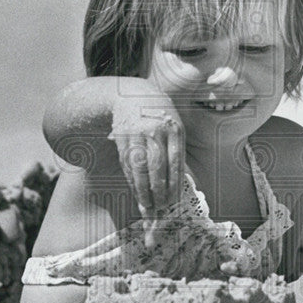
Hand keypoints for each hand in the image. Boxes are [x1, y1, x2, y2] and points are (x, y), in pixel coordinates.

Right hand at [108, 93, 184, 242]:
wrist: (134, 94)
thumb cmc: (160, 117)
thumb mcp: (174, 128)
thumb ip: (176, 152)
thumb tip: (180, 184)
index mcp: (174, 130)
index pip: (175, 163)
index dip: (174, 184)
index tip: (173, 201)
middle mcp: (156, 131)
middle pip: (157, 167)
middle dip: (159, 191)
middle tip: (160, 208)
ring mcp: (137, 133)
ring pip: (140, 167)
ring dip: (143, 189)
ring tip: (146, 204)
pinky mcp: (122, 136)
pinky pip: (127, 163)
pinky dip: (131, 179)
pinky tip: (135, 189)